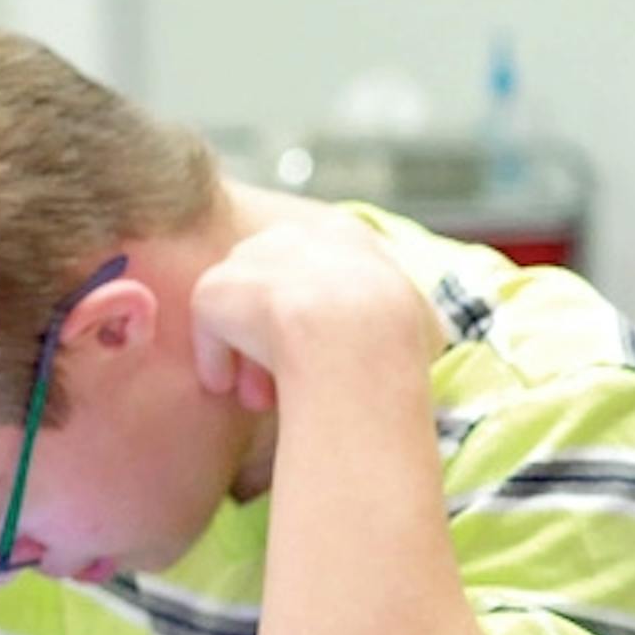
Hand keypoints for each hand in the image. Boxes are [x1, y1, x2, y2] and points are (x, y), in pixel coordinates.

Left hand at [189, 215, 441, 412]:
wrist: (355, 337)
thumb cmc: (398, 340)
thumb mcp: (423, 321)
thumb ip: (407, 318)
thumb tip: (420, 339)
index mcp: (347, 235)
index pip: (324, 272)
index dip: (324, 317)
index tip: (328, 357)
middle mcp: (292, 235)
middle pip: (276, 285)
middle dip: (278, 335)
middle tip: (287, 383)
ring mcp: (250, 259)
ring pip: (242, 307)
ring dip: (249, 352)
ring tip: (259, 398)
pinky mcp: (216, 288)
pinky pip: (211, 327)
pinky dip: (218, 360)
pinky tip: (232, 390)